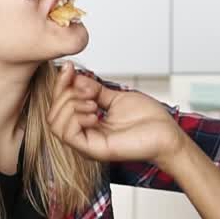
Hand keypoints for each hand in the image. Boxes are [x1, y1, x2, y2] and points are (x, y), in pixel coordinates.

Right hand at [47, 63, 184, 165]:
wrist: (166, 133)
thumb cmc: (148, 120)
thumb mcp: (116, 97)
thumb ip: (94, 90)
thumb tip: (75, 78)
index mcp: (87, 124)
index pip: (59, 106)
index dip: (60, 85)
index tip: (69, 68)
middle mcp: (84, 134)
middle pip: (53, 114)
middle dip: (65, 93)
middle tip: (89, 90)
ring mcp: (87, 144)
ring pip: (55, 124)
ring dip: (70, 105)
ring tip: (93, 102)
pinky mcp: (94, 150)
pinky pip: (68, 135)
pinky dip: (76, 118)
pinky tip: (94, 112)